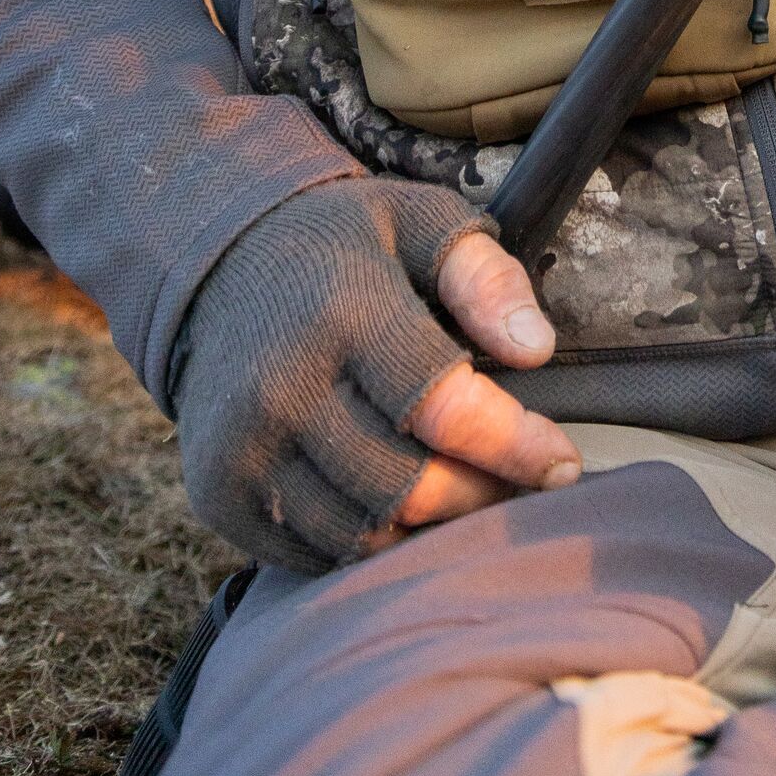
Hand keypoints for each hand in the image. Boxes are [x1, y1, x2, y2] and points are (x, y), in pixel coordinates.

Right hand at [174, 178, 580, 571]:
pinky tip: (403, 510)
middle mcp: (282, 386)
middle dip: (482, 496)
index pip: (443, 406)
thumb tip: (536, 350)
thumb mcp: (419, 221)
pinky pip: (314, 555)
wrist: (213, 268)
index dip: (514, 445)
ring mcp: (243, 449)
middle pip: (407, 485)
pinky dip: (371, 546)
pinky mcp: (218, 494)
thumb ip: (484, 277)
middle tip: (521, 486)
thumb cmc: (342, 246)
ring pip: (362, 534)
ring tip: (469, 500)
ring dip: (430, 531)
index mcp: (342, 311)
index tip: (563, 463)